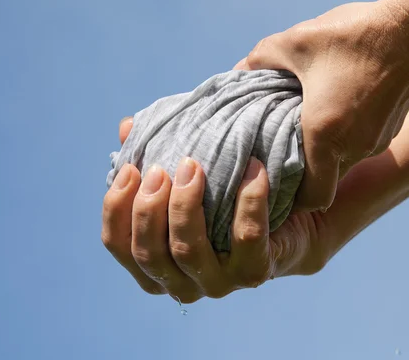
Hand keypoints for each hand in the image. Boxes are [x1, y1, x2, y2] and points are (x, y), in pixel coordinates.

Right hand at [101, 118, 331, 302]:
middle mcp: (180, 282)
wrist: (292, 223)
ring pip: (187, 252)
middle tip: (160, 168)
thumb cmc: (228, 198)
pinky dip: (248, 201)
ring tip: (192, 166)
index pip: (118, 244)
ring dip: (185, 205)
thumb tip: (128, 126)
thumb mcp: (188, 178)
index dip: (116, 208)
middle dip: (148, 208)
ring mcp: (217, 283)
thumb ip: (155, 157)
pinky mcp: (254, 273)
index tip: (130, 169)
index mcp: (154, 265)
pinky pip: (246, 237)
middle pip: (148, 253)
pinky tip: (253, 169)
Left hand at [235, 0, 408, 211]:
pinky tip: (338, 105)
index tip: (278, 180)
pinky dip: (347, 135)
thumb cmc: (354, 35)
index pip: (313, 198)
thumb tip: (239, 71)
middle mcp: (356, 147)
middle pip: (326, 180)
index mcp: (326, 136)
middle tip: (285, 145)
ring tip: (310, 119)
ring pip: (345, 160)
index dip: (294, 198)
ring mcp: (379, 140)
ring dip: (327, 149)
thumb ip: (259, 61)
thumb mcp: (295, 42)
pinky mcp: (392, 128)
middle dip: (305, 170)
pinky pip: (362, 143)